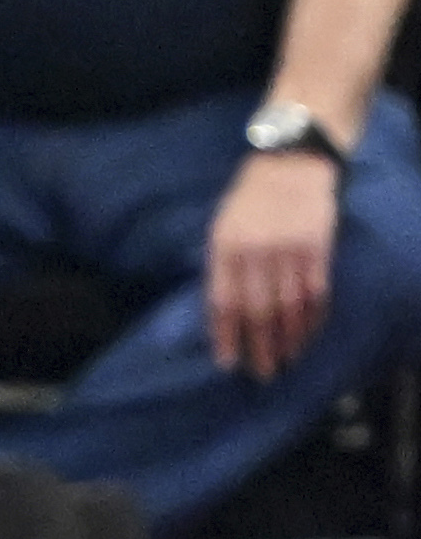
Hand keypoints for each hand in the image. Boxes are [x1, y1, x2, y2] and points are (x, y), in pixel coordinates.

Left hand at [206, 151, 340, 378]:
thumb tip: (222, 311)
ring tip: (287, 360)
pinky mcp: (317, 249)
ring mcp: (288, 251)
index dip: (225, 336)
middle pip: (257, 311)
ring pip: (289, 308)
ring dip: (288, 339)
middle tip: (263, 373)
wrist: (289, 164)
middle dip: (259, 347)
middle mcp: (254, 251)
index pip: (222, 302)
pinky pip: (317, 294)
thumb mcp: (221, 226)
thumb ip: (222, 265)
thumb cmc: (249, 199)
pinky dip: (313, 319)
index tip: (227, 363)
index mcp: (224, 246)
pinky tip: (309, 335)